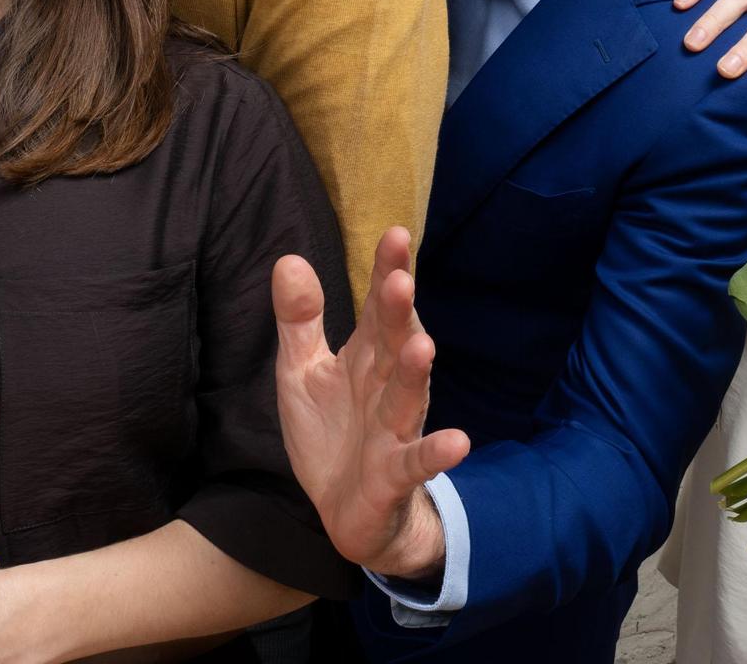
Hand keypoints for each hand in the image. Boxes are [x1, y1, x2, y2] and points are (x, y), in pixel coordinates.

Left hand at [271, 227, 469, 578]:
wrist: (345, 511)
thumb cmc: (332, 431)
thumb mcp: (302, 372)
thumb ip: (300, 319)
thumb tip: (288, 259)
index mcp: (365, 356)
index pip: (377, 307)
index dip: (387, 272)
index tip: (396, 234)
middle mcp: (387, 385)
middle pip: (394, 343)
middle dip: (398, 313)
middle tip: (401, 279)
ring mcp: (395, 428)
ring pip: (408, 396)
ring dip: (415, 373)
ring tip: (423, 345)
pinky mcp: (395, 473)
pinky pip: (417, 461)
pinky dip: (436, 452)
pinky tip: (458, 442)